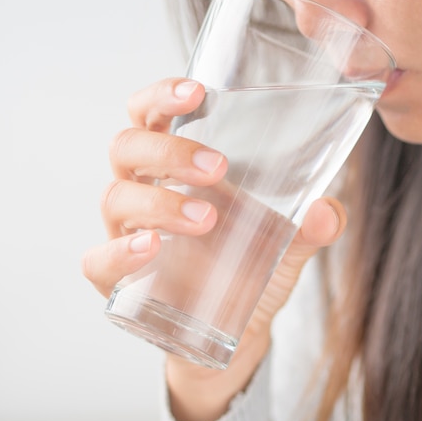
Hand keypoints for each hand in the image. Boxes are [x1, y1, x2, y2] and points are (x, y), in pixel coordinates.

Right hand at [81, 77, 346, 420]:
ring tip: (205, 219)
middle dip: (168, 151)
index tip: (197, 93)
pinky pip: (97, 259)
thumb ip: (309, 226)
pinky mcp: (116, 278)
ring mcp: (124, 233)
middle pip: (127, 147)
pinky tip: (150, 249)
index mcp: (171, 165)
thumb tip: (323, 211)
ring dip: (158, 201)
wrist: (236, 327)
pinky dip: (119, 252)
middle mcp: (141, 189)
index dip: (161, 96)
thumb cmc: (250, 266)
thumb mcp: (286, 243)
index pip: (150, 115)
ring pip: (115, 197)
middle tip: (217, 168)